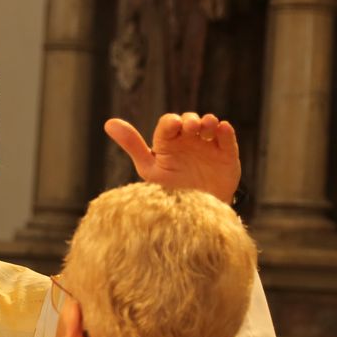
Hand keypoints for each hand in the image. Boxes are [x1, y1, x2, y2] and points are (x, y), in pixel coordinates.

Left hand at [104, 112, 241, 204]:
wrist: (193, 216)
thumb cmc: (168, 192)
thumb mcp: (149, 169)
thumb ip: (132, 146)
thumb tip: (109, 122)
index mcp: (168, 143)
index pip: (169, 123)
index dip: (172, 121)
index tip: (175, 126)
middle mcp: (188, 141)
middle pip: (190, 120)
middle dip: (191, 120)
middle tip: (191, 128)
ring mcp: (208, 146)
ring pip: (210, 124)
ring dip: (208, 121)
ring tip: (207, 126)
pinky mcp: (226, 155)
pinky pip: (227, 139)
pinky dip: (226, 131)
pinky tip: (223, 128)